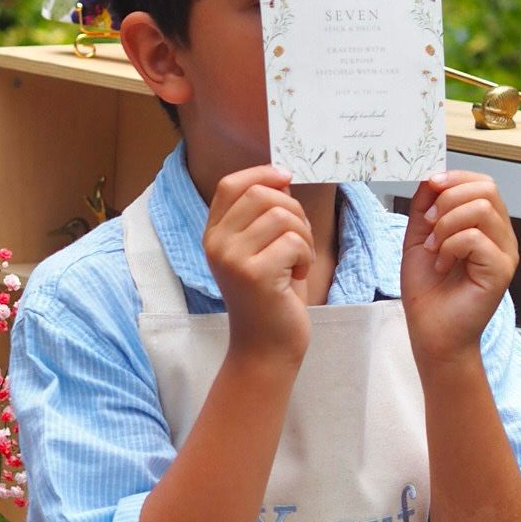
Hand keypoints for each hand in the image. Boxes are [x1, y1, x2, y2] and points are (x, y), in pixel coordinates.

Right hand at [203, 165, 312, 366]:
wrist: (266, 348)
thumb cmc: (271, 297)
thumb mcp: (263, 249)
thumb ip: (266, 214)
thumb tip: (281, 178)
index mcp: (214, 235)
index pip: (231, 184)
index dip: (262, 173)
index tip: (286, 179)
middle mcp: (216, 244)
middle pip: (261, 194)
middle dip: (294, 211)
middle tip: (299, 240)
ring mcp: (231, 259)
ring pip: (281, 215)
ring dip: (303, 236)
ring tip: (298, 260)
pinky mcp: (253, 274)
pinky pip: (293, 241)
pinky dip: (306, 256)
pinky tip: (296, 275)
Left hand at [400, 171, 517, 368]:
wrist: (431, 331)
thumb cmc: (428, 290)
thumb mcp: (420, 237)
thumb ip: (426, 206)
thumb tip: (431, 175)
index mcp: (486, 226)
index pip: (483, 183)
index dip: (455, 178)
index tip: (430, 186)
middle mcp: (501, 236)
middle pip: (487, 189)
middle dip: (449, 199)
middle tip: (429, 225)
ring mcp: (505, 253)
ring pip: (481, 209)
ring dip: (446, 226)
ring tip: (434, 249)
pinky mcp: (501, 270)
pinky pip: (475, 238)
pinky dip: (449, 247)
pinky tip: (442, 265)